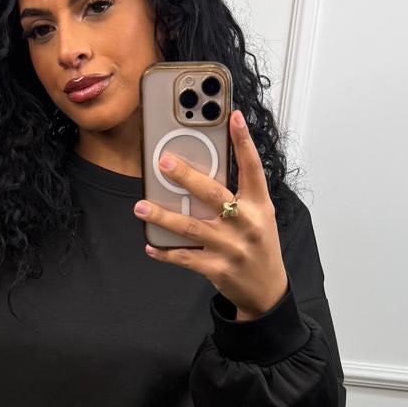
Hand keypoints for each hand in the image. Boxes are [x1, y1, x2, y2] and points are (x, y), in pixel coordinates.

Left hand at [134, 109, 288, 320]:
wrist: (267, 289)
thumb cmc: (259, 245)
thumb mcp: (260, 216)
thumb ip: (239, 194)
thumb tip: (202, 172)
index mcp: (259, 205)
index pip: (252, 168)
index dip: (244, 141)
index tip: (234, 116)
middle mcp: (246, 223)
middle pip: (213, 194)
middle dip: (186, 177)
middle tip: (164, 162)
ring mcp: (231, 247)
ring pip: (190, 227)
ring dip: (162, 215)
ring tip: (141, 206)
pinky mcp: (217, 268)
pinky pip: (184, 257)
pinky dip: (165, 252)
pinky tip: (150, 245)